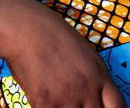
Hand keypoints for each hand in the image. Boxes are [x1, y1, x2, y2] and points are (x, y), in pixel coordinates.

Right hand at [0, 3, 125, 107]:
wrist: (28, 30)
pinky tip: (44, 102)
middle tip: (78, 105)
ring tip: (60, 102)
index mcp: (100, 76)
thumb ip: (95, 79)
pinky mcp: (45, 102)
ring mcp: (67, 97)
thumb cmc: (55, 37)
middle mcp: (87, 89)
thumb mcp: (87, 55)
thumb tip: (98, 97)